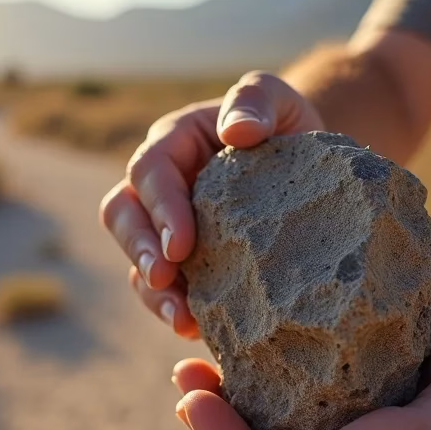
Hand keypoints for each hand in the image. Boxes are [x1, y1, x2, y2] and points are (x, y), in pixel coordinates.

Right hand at [99, 72, 323, 336]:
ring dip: (154, 292)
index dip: (160, 208)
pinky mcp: (186, 261)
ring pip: (138, 259)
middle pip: (124, 215)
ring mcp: (167, 225)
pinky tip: (200, 329)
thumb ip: (255, 100)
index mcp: (174, 141)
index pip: (150, 171)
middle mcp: (159, 184)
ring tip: (183, 321)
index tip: (182, 245)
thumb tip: (238, 132)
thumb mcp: (277, 99)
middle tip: (165, 282)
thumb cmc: (285, 124)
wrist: (306, 163)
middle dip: (140, 251)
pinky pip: (165, 288)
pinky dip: (177, 308)